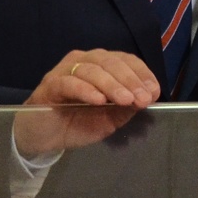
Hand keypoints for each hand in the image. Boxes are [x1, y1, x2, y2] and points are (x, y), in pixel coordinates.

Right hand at [15, 50, 158, 156]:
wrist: (43, 137)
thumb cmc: (77, 123)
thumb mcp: (109, 118)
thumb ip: (126, 107)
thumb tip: (147, 97)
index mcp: (100, 65)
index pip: (124, 60)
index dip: (141, 73)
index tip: (154, 91)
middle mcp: (83, 61)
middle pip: (110, 62)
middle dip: (130, 80)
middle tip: (143, 98)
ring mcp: (65, 71)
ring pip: (92, 70)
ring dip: (111, 85)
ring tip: (125, 100)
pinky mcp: (50, 86)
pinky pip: (69, 83)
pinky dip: (86, 90)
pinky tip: (99, 100)